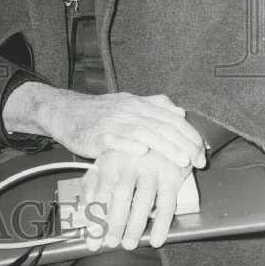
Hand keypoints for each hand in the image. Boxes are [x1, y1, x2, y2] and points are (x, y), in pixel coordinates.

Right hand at [7, 85, 205, 167]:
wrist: (62, 111)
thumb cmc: (96, 113)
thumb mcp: (126, 104)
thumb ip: (153, 107)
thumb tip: (179, 112)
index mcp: (137, 104)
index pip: (170, 118)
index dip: (189, 135)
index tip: (202, 152)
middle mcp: (127, 110)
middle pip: (161, 126)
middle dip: (183, 145)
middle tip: (198, 161)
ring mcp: (112, 122)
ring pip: (143, 133)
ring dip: (165, 147)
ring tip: (181, 161)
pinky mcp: (95, 135)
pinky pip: (114, 139)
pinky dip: (128, 145)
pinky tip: (141, 153)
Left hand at [81, 149, 188, 250]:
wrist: (160, 134)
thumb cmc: (128, 153)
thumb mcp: (106, 161)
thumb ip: (93, 183)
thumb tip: (84, 207)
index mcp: (110, 161)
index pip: (100, 192)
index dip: (95, 215)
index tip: (92, 236)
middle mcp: (130, 163)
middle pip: (120, 196)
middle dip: (114, 222)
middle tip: (110, 243)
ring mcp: (152, 169)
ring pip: (143, 201)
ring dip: (135, 225)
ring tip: (128, 244)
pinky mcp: (171, 176)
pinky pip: (167, 203)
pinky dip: (162, 223)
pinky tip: (155, 239)